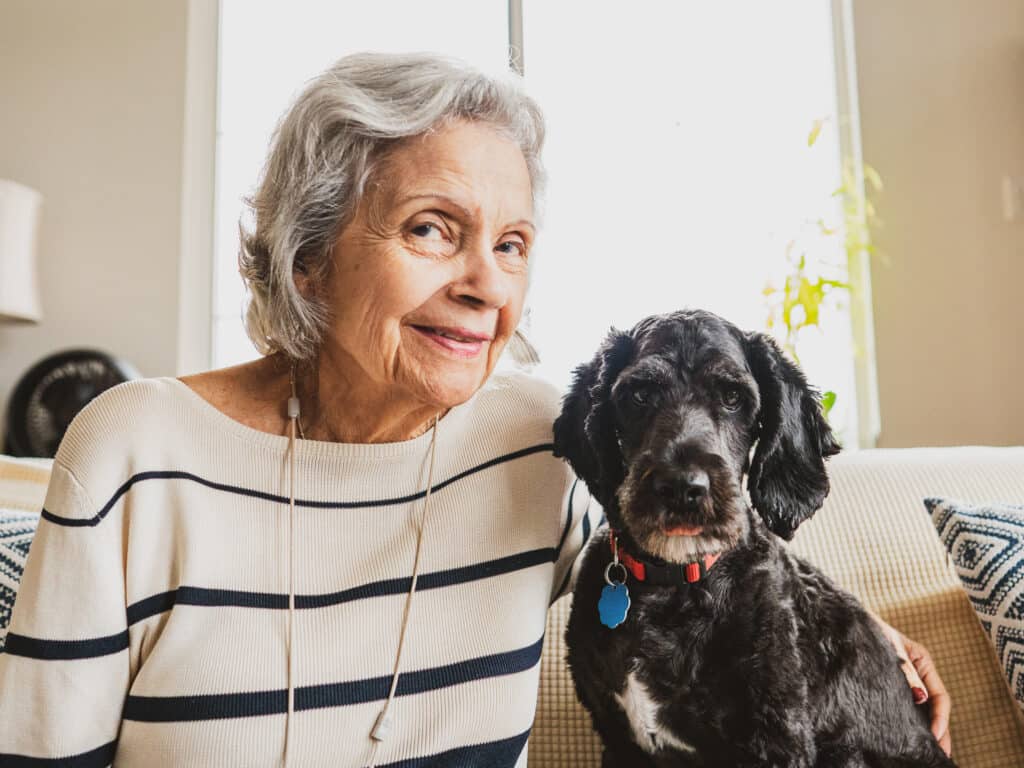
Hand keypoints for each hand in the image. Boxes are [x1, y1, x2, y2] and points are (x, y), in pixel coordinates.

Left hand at [868, 610, 951, 755]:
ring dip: (928, 730)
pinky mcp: (891, 686)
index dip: (941, 718)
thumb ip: (906, 672)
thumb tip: (922, 698)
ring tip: (930, 754)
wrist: (847, 622)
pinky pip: (906, 707)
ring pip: (922, 710)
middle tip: (942, 756)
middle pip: (935, 707)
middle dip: (940, 731)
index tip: (936, 737)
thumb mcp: (890, 647)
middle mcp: (918, 674)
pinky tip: (910, 738)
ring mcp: (906, 681)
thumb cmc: (869, 629)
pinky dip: (912, 723)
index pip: (940, 696)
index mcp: (923, 662)